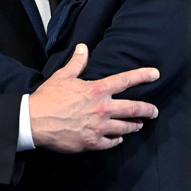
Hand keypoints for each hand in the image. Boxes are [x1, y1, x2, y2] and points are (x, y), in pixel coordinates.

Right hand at [28, 44, 159, 152]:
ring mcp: (99, 127)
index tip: (156, 74)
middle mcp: (102, 108)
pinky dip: (117, 140)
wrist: (34, 121)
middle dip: (148, 110)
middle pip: (134, 109)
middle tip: (154, 111)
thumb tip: (83, 47)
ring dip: (135, 126)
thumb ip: (77, 62)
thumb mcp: (63, 76)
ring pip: (125, 127)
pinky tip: (119, 139)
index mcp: (97, 90)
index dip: (143, 76)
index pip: (125, 80)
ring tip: (139, 125)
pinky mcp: (92, 142)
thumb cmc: (48, 97)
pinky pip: (111, 142)